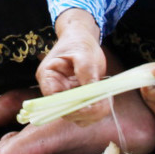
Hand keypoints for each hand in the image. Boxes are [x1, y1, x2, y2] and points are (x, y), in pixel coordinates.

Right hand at [36, 8, 107, 124]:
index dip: (70, 107)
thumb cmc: (79, 42)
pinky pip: (85, 112)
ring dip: (94, 113)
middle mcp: (54, 90)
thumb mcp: (84, 53)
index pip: (53, 101)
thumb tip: (91, 94)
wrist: (82, 37)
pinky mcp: (77, 98)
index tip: (89, 107)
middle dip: (86, 112)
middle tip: (104, 104)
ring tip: (107, 100)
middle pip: (66, 112)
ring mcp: (65, 96)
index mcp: (48, 76)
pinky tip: (105, 99)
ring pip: (77, 116)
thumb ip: (86, 72)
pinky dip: (97, 109)